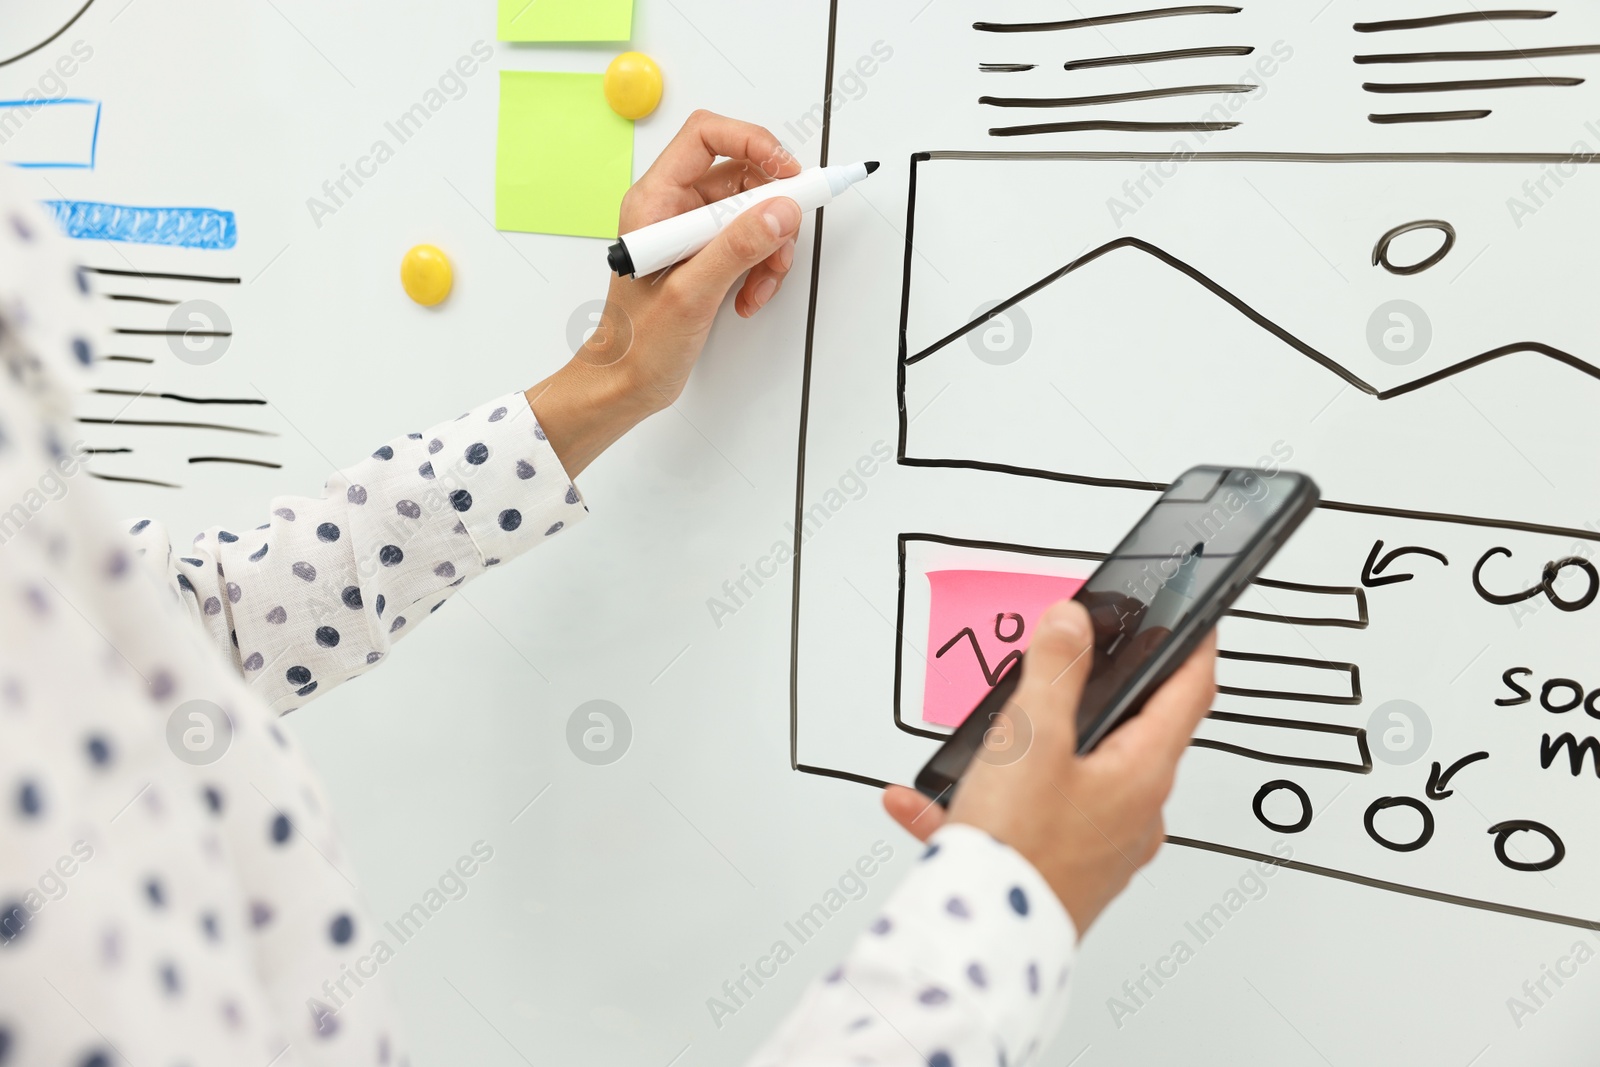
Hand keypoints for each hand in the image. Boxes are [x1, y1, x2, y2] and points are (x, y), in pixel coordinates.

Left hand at [525, 111, 803, 476]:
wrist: (626, 384)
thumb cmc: (636, 344)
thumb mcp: (690, 293)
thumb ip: (736, 248)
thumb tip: (779, 210)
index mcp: (655, 201)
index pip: (706, 136)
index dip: (752, 142)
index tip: (787, 172)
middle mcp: (672, 208)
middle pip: (741, 174)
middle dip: (770, 211)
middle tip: (784, 240)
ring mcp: (691, 232)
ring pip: (752, 212)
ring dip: (770, 248)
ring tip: (761, 285)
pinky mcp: (706, 256)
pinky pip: (749, 243)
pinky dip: (761, 268)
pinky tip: (750, 296)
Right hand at [883, 601, 1217, 936]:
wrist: (982, 943)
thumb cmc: (1020, 850)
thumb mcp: (1033, 737)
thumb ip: (1054, 670)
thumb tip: (1073, 623)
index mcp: (1143, 774)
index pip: (1189, 692)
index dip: (1193, 645)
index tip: (1196, 620)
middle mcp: (1133, 813)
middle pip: (1127, 733)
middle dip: (1093, 696)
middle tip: (1070, 663)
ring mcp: (1099, 846)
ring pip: (1065, 776)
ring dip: (1022, 751)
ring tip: (979, 741)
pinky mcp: (1060, 871)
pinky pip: (1022, 821)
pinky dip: (981, 802)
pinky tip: (926, 800)